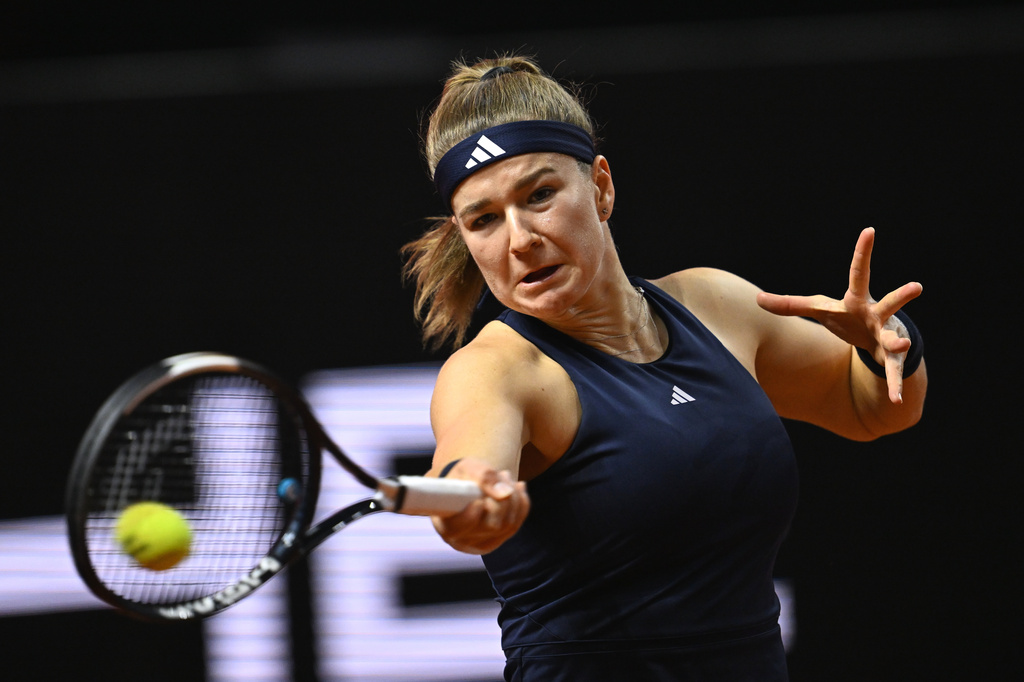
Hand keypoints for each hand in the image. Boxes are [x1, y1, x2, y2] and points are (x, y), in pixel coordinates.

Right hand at [431, 458, 529, 554]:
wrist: (469, 484)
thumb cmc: (463, 476)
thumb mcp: (468, 468)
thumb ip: (483, 477)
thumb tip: (505, 494)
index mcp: (445, 525)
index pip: (456, 529)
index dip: (469, 517)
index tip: (478, 501)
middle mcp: (461, 541)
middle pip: (491, 526)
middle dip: (501, 499)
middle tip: (499, 474)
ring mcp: (481, 544)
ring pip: (508, 525)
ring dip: (513, 498)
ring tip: (504, 477)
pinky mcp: (497, 540)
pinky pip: (516, 525)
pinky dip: (520, 504)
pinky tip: (516, 488)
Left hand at [756, 227, 922, 403]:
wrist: (873, 340)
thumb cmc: (845, 318)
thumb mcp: (818, 309)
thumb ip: (789, 304)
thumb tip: (756, 299)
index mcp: (856, 301)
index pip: (858, 273)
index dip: (863, 252)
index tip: (870, 230)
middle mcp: (876, 315)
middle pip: (889, 303)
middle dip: (901, 296)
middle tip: (917, 287)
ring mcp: (886, 336)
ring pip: (894, 339)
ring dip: (898, 342)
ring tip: (905, 344)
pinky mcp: (890, 358)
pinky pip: (893, 373)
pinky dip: (894, 386)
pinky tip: (895, 400)